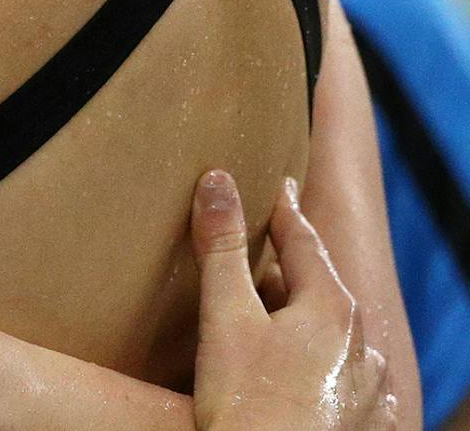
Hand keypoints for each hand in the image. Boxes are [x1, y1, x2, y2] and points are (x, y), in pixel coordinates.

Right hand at [193, 171, 396, 430]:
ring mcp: (368, 390)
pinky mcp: (366, 426)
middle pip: (325, 287)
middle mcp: (361, 345)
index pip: (303, 240)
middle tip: (272, 246)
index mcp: (330, 308)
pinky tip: (311, 374)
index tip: (280, 185)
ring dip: (314, 319)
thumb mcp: (224, 317)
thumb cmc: (248, 404)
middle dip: (298, 265)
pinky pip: (351, 380)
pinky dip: (329, 365)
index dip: (284, 209)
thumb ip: (221, 247)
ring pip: (341, 337)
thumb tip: (218, 179)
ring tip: (287, 315)